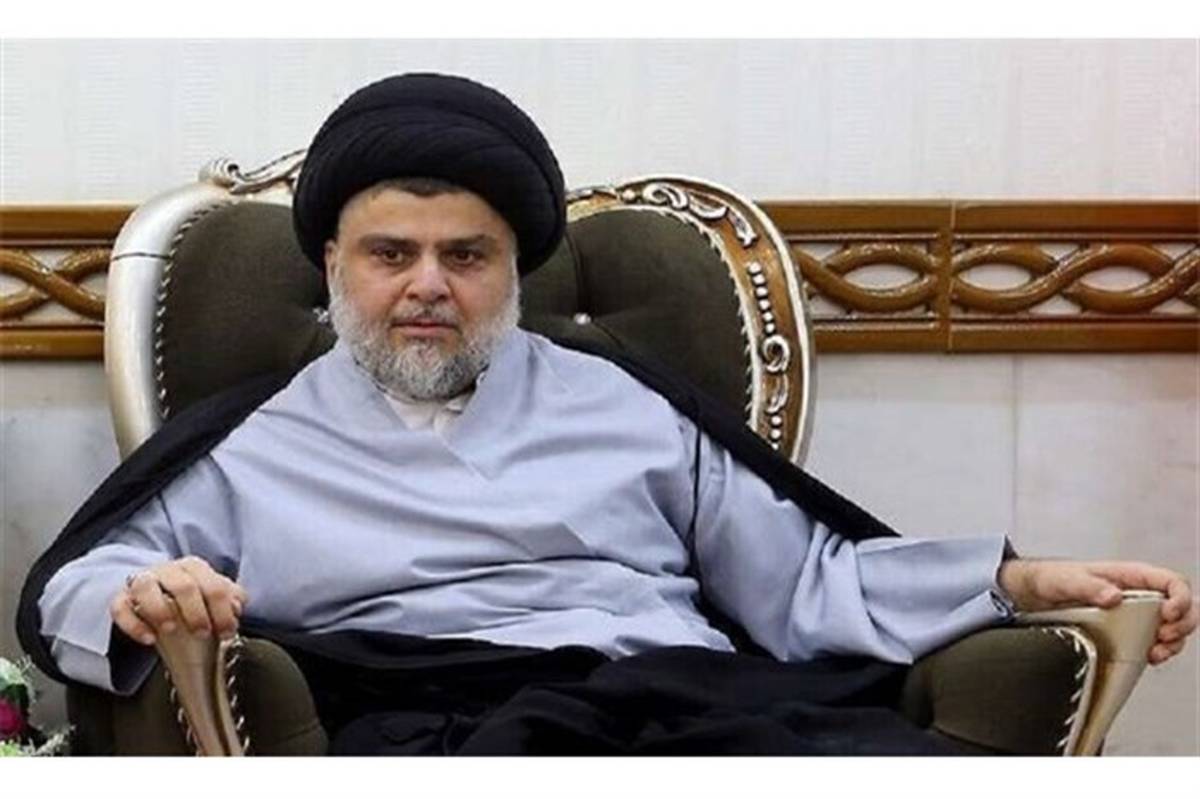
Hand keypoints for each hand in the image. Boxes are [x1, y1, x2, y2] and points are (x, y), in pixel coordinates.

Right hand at [110, 556, 248, 646]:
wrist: (156, 591)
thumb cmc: (191, 596)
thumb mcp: (212, 595)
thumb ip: (230, 598)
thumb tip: (237, 607)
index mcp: (195, 567)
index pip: (213, 585)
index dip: (223, 610)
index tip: (227, 632)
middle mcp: (168, 570)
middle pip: (183, 585)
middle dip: (196, 612)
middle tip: (203, 633)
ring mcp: (143, 581)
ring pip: (146, 587)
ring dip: (159, 609)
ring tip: (171, 630)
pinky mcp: (121, 597)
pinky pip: (120, 607)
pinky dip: (133, 624)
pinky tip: (149, 639)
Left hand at [998, 559, 1196, 664]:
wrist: (1035, 595)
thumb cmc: (1053, 579)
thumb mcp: (1066, 580)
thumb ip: (1089, 586)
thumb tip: (1113, 596)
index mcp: (1130, 576)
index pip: (1172, 582)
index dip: (1180, 597)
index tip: (1168, 614)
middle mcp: (1139, 594)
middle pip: (1183, 607)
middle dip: (1183, 625)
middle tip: (1164, 637)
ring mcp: (1137, 614)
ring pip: (1174, 628)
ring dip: (1173, 643)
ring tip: (1156, 652)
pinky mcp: (1129, 632)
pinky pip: (1156, 642)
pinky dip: (1159, 652)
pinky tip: (1147, 657)